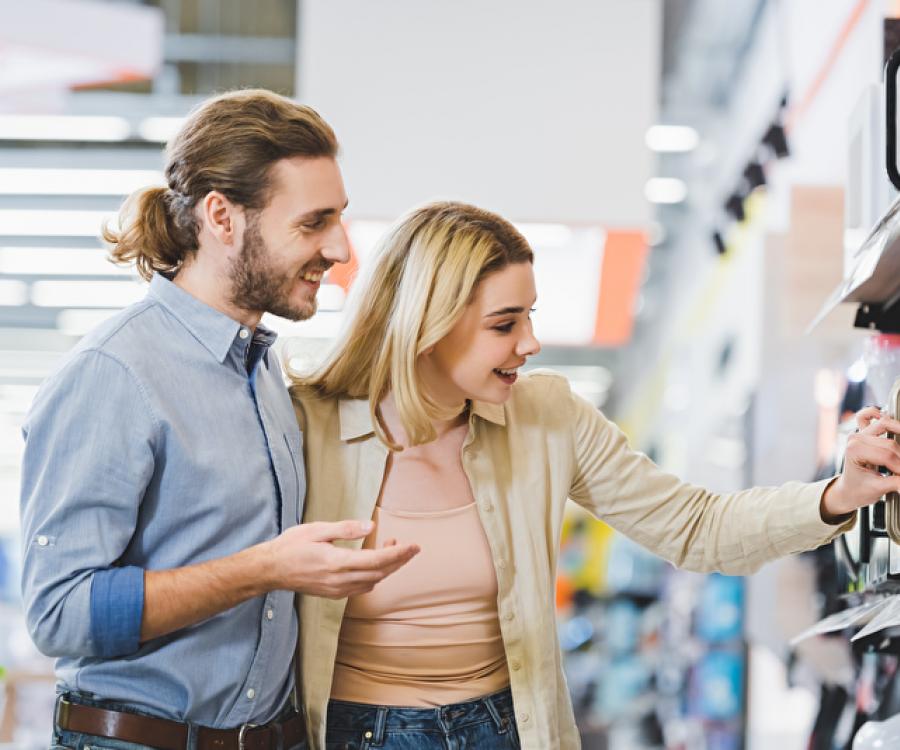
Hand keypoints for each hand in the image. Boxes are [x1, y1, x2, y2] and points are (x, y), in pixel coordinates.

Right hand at [264, 520, 418, 597]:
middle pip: (380, 573)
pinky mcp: (334, 594)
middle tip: (412, 547)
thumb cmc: (291, 546)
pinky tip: (375, 564)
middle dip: (399, 561)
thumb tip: (371, 526)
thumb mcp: (318, 530)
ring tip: (394, 549)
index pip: (378, 560)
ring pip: (373, 582)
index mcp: (337, 562)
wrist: (270, 570)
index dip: (399, 554)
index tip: (414, 546)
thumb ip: (346, 529)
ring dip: (387, 568)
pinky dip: (374, 577)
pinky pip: (362, 588)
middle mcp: (340, 580)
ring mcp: (337, 590)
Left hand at [821, 407, 899, 519]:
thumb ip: (896, 482)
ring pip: (886, 424)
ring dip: (899, 434)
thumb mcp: (878, 489)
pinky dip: (878, 415)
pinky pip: (867, 415)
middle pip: (890, 444)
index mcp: (854, 451)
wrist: (848, 490)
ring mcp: (859, 433)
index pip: (887, 456)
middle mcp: (855, 439)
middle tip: (899, 470)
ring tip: (899, 454)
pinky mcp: (863, 431)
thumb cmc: (859, 489)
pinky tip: (893, 425)